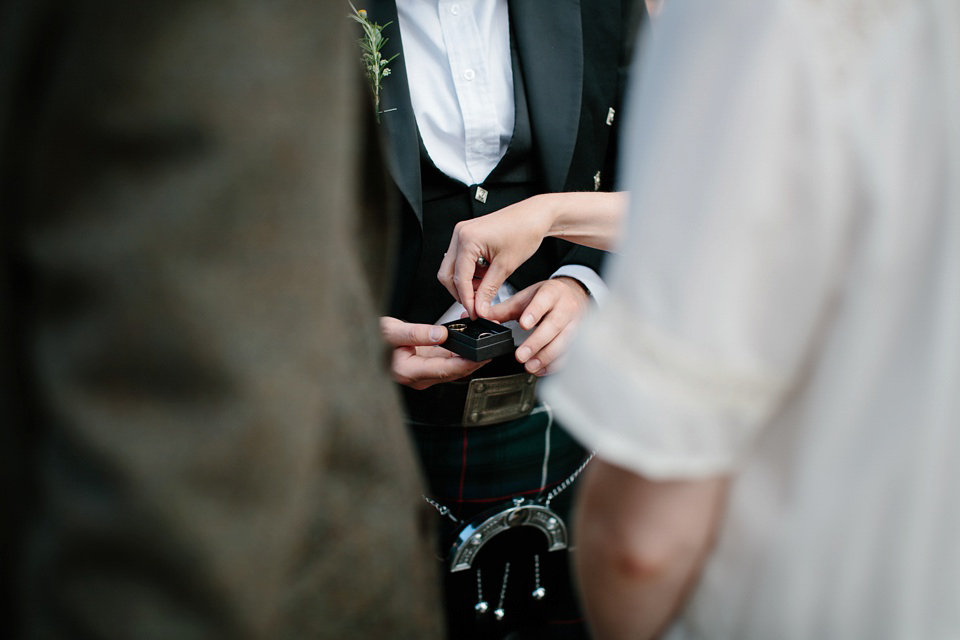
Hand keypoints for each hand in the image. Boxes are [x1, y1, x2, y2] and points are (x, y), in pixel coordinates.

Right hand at [380, 316, 488, 389]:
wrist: (362, 343)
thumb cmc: (370, 339)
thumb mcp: (391, 331)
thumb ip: (416, 334)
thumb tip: (442, 335)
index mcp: (409, 372)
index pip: (445, 370)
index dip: (466, 364)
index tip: (482, 356)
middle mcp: (418, 377)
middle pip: (453, 371)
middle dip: (474, 360)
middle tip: (491, 347)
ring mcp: (423, 373)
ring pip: (452, 367)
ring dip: (468, 355)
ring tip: (484, 341)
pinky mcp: (425, 366)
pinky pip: (446, 360)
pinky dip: (458, 351)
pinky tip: (467, 340)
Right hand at [437, 195, 552, 318]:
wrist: (535, 215)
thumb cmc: (525, 231)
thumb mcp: (506, 266)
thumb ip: (488, 290)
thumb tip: (479, 308)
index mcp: (468, 239)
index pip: (459, 278)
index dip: (466, 299)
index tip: (474, 312)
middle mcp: (460, 234)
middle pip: (448, 274)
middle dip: (461, 292)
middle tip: (477, 304)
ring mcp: (462, 234)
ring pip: (452, 268)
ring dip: (466, 283)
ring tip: (486, 287)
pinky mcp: (468, 236)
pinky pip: (460, 260)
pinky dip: (470, 273)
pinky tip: (485, 275)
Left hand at [485, 277, 588, 375]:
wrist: (573, 295)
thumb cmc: (547, 297)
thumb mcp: (525, 297)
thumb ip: (503, 309)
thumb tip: (481, 316)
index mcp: (551, 293)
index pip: (544, 300)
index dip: (534, 313)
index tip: (523, 325)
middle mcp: (566, 308)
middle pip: (554, 326)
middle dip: (537, 343)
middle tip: (521, 356)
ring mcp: (575, 324)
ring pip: (564, 343)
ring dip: (546, 357)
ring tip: (529, 366)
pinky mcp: (578, 339)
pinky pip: (569, 355)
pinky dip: (554, 365)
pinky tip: (541, 369)